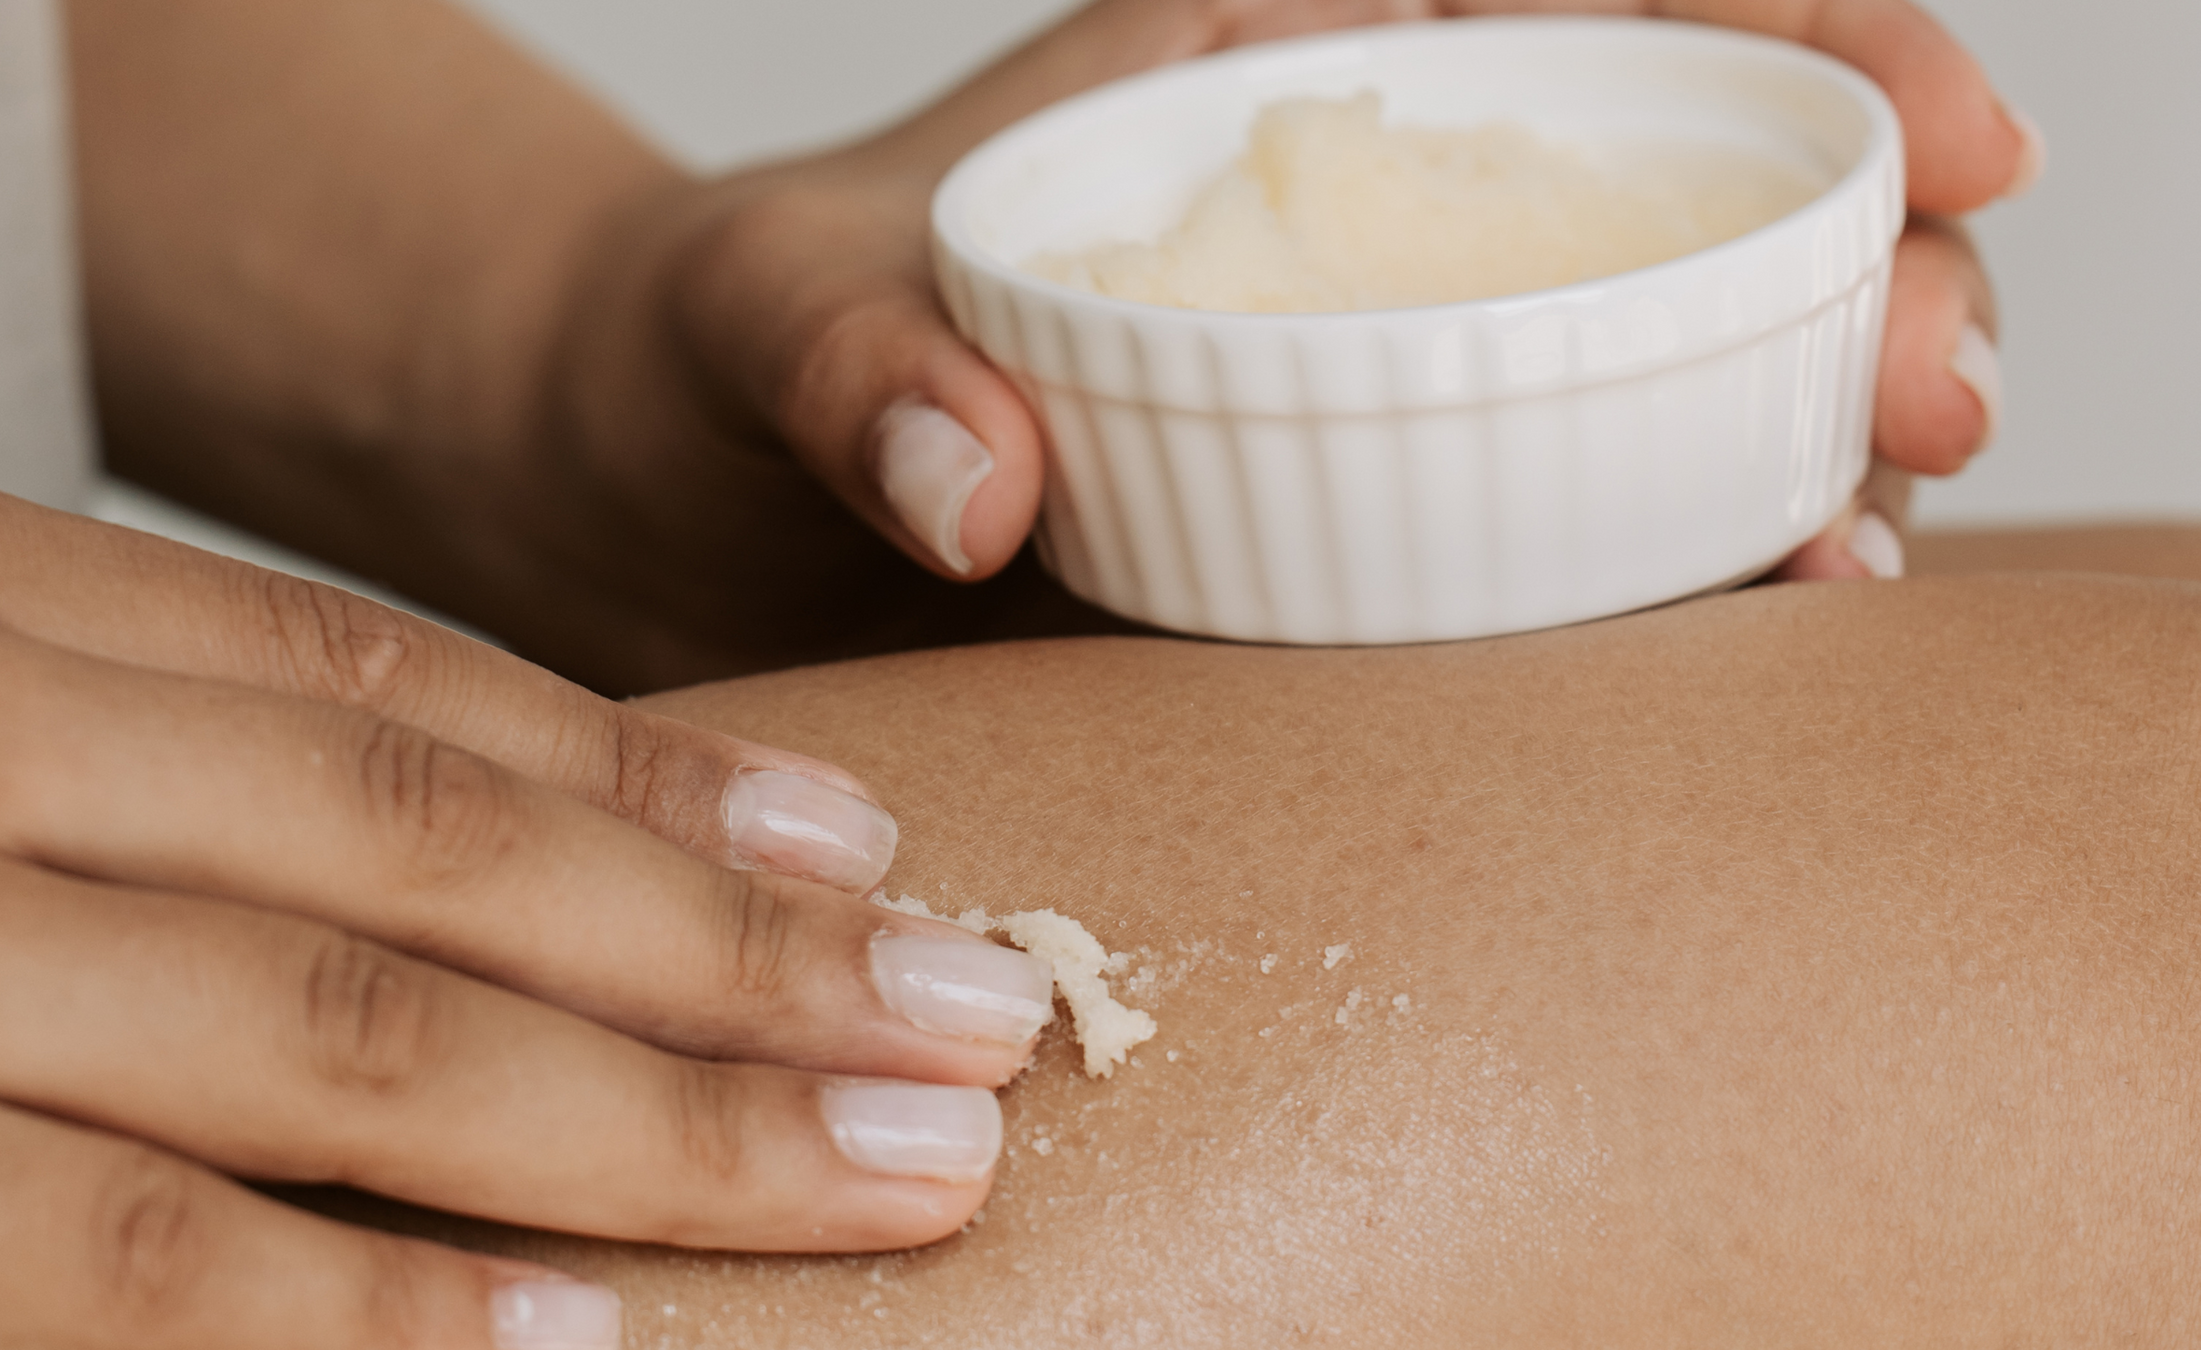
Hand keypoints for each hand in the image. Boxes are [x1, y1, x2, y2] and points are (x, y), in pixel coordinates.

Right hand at [0, 442, 1054, 1347]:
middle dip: (735, 953)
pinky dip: (389, 1306)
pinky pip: (150, 1264)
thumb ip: (66, 737)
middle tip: (979, 1014)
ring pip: (351, 1040)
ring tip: (901, 1173)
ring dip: (664, 1125)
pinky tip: (593, 1337)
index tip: (862, 845)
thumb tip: (419, 856)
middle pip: (423, 847)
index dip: (643, 771)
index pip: (364, 678)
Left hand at [544, 0, 2030, 682]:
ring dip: (1799, 446)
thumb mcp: (765, 317)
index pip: (1573, 3)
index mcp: (1256, 73)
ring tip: (1863, 544)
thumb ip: (855, 366)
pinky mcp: (1341, 559)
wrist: (682, 502)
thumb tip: (981, 485)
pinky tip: (1729, 642)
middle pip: (1670, 199)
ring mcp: (1364, 398)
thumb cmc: (734, 345)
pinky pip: (1538, 556)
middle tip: (1938, 388)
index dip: (1799, 29)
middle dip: (1854, 264)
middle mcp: (1344, 231)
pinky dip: (1654, 593)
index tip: (1947, 125)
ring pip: (1648, 386)